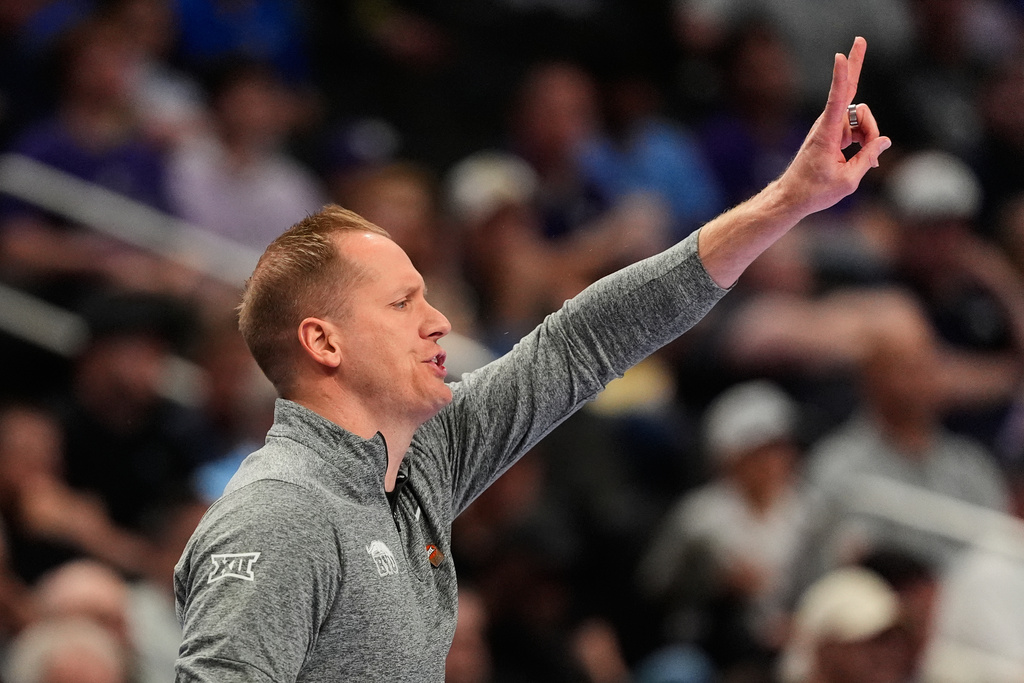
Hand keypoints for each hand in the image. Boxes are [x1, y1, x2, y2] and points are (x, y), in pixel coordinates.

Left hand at [779, 37, 891, 214]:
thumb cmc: (816, 191)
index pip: (837, 100)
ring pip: (862, 120)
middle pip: (854, 97)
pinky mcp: (835, 134)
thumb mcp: (848, 180)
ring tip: (869, 160)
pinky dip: (866, 142)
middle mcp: (828, 125)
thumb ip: (868, 157)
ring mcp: (832, 128)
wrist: (793, 197)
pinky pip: (859, 130)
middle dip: (857, 72)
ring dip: (870, 136)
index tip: (839, 56)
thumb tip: (884, 140)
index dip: (841, 77)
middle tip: (860, 38)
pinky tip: (870, 158)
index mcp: (827, 134)